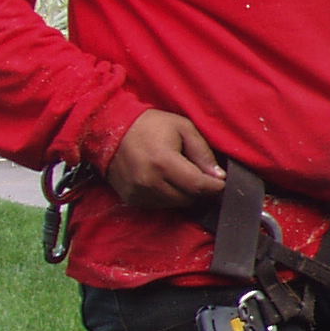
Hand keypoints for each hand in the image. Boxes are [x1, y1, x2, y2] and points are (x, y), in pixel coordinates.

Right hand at [104, 109, 225, 210]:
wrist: (108, 129)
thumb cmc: (149, 125)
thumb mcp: (183, 127)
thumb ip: (202, 152)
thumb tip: (218, 176)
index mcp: (163, 163)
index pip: (198, 186)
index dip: (215, 186)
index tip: (221, 182)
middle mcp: (149, 182)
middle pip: (189, 198)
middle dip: (200, 189)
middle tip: (199, 173)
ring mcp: (138, 192)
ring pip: (176, 204)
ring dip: (184, 193)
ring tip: (179, 174)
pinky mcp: (131, 198)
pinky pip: (160, 205)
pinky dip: (168, 196)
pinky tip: (164, 179)